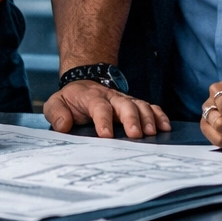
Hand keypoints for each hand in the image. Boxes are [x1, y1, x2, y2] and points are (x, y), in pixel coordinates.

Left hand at [45, 79, 170, 138]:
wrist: (84, 84)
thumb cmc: (71, 100)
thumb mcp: (56, 103)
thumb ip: (56, 113)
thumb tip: (63, 125)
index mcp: (91, 97)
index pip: (99, 107)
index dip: (103, 120)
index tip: (106, 135)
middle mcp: (112, 97)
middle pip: (125, 105)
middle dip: (131, 119)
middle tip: (135, 135)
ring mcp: (125, 100)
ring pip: (140, 105)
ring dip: (148, 118)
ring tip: (152, 133)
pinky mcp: (135, 104)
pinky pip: (150, 107)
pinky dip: (159, 116)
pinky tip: (165, 127)